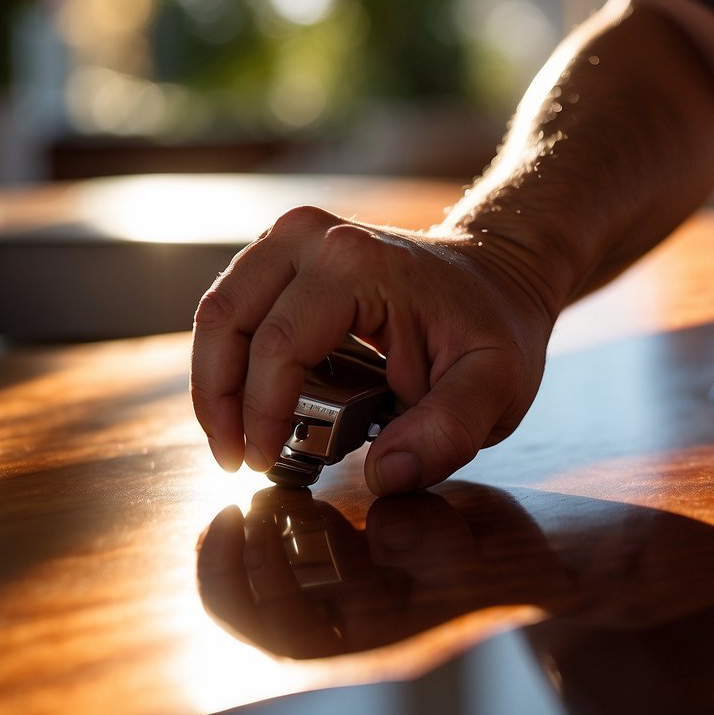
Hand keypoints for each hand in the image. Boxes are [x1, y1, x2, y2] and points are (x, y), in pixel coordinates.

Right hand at [191, 205, 556, 494]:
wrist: (498, 273)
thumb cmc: (493, 329)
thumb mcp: (495, 388)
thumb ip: (448, 433)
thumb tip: (384, 477)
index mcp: (356, 264)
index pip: (279, 346)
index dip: (261, 413)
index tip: (263, 463)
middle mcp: (313, 237)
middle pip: (227, 320)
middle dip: (218, 400)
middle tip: (233, 460)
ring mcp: (294, 238)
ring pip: (218, 311)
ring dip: (215, 381)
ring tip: (234, 439)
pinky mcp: (285, 253)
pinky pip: (234, 307)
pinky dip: (230, 360)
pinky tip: (248, 405)